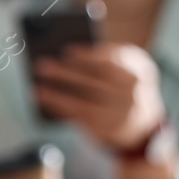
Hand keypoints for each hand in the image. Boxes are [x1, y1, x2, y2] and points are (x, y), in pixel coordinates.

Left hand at [33, 44, 165, 150]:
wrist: (141, 122)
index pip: (116, 60)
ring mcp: (124, 111)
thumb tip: (63, 55)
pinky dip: (58, 104)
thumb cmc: (121, 84)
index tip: (67, 52)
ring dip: (58, 92)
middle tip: (41, 64)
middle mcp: (135, 90)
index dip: (90, 56)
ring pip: (86, 100)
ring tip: (37, 83)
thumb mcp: (122, 67)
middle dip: (68, 72)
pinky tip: (40, 95)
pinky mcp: (109, 126)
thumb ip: (102, 57)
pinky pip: (80, 114)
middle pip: (97, 80)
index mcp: (140, 68)